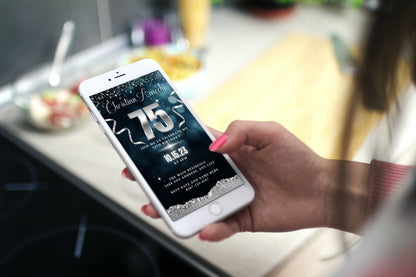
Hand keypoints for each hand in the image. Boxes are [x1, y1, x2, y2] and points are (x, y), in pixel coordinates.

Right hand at [123, 120, 332, 240]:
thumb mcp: (270, 133)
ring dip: (174, 207)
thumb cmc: (298, 158)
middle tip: (136, 178)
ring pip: (195, 204)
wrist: (322, 191)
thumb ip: (240, 131)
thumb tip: (214, 145)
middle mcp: (225, 175)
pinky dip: (211, 229)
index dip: (168, 146)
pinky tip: (204, 229)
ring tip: (155, 208)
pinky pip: (221, 226)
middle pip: (185, 177)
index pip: (192, 147)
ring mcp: (231, 198)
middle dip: (159, 178)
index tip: (146, 146)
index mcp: (229, 152)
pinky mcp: (241, 219)